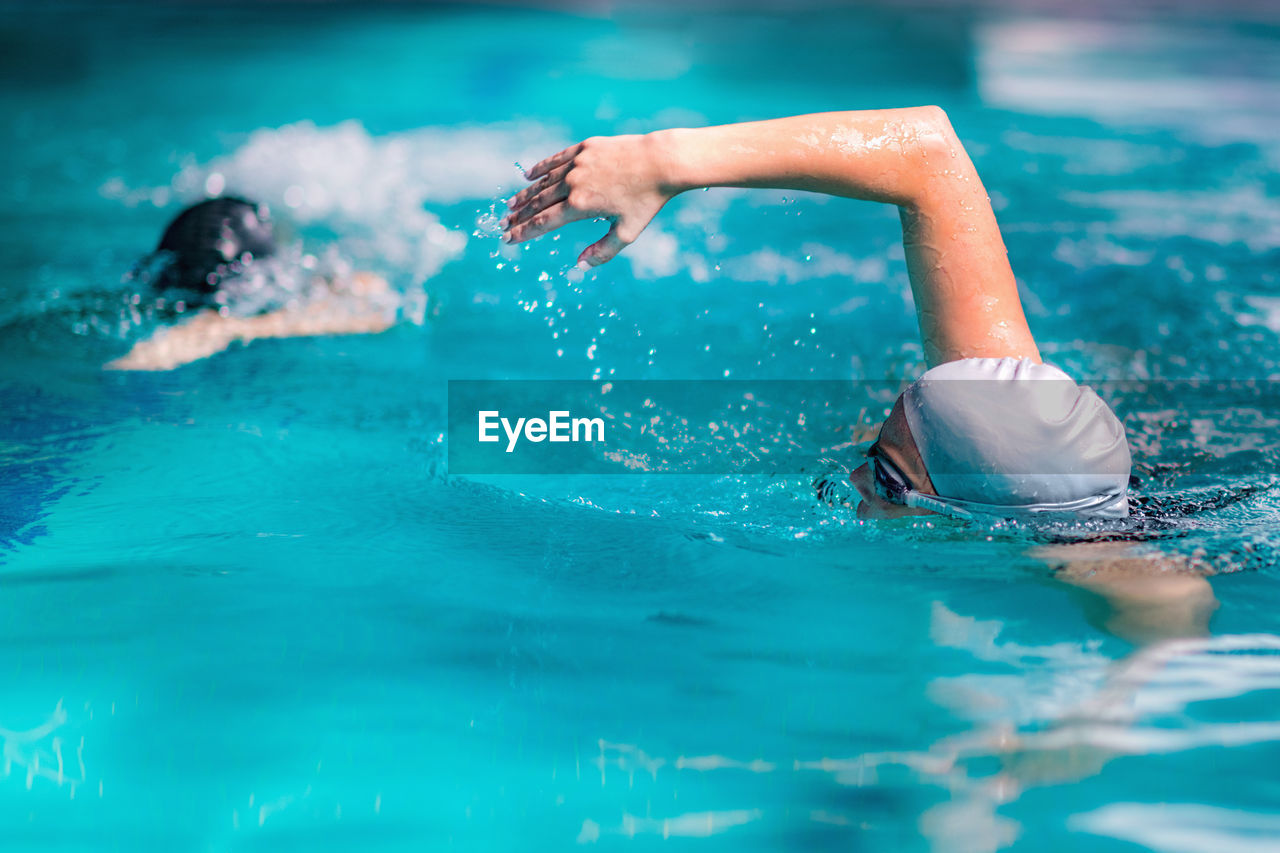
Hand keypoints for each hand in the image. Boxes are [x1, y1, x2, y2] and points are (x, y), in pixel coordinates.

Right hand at [501, 133, 675, 266]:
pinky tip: (529, 176)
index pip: (543, 222)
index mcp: (580, 206)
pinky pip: (556, 160)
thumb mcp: (627, 232)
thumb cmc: (647, 200)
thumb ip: (603, 252)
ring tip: (512, 204)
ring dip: (526, 194)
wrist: (661, 162)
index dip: (524, 232)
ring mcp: (577, 163)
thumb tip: (579, 265)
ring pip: (544, 182)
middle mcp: (573, 183)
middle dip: (519, 215)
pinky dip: (540, 168)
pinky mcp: (584, 148)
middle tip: (504, 224)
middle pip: (538, 202)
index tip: (508, 239)